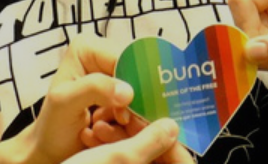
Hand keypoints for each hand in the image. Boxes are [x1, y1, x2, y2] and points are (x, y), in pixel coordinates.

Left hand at [0, 35, 183, 163]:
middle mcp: (102, 57)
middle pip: (136, 73)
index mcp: (87, 48)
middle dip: (135, 99)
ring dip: (135, 112)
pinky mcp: (119, 95)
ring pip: (141, 91)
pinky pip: (138, 104)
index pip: (124, 57)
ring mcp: (112, 77)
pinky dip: (133, 119)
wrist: (52, 148)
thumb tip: (127, 90)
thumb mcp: (66, 102)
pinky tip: (119, 128)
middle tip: (126, 119)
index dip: (134, 79)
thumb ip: (94, 89)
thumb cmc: (52, 126)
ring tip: (118, 125)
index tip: (134, 104)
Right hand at [63, 119, 181, 163]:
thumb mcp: (121, 157)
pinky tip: (89, 133)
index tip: (160, 110)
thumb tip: (172, 127)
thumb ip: (152, 140)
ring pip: (133, 152)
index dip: (169, 133)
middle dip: (136, 130)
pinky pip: (116, 157)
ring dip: (116, 135)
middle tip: (121, 114)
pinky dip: (105, 145)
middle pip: (154, 151)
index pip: (179, 157)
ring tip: (97, 124)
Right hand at [228, 0, 267, 113]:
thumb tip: (248, 50)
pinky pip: (246, 52)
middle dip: (250, 43)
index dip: (245, 25)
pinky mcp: (266, 40)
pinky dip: (257, 63)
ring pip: (239, 38)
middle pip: (236, 19)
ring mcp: (266, 21)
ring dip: (255, 56)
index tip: (261, 48)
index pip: (242, 0)